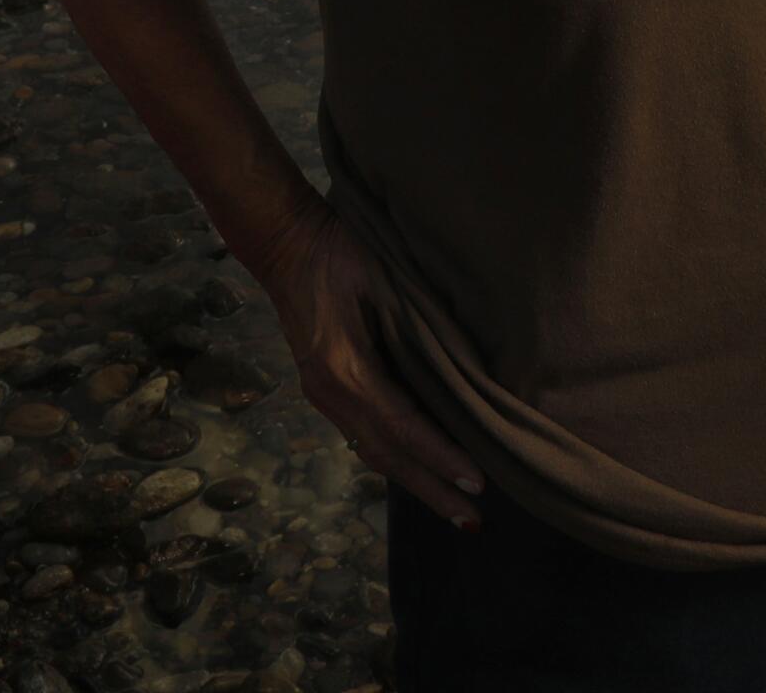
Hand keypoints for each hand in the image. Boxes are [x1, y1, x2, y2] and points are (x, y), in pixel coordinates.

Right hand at [260, 197, 487, 530]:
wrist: (290, 245)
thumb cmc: (344, 250)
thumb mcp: (384, 279)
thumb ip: (417, 322)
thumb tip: (465, 365)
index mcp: (344, 370)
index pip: (402, 427)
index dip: (440, 458)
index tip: (475, 483)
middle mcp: (331, 394)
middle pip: (387, 455)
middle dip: (431, 489)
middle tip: (473, 520)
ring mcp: (324, 396)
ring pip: (375, 452)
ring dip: (415, 480)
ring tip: (454, 507)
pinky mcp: (326, 389)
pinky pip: (366, 434)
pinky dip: (397, 457)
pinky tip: (420, 469)